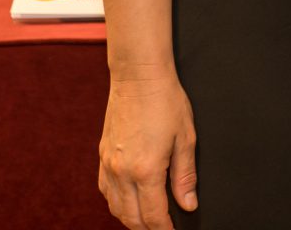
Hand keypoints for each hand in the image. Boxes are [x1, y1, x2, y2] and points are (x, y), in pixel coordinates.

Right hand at [98, 66, 196, 229]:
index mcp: (146, 170)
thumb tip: (188, 205)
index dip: (164, 229)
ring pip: (115, 207)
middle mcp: (122, 172)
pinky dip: (117, 203)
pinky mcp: (101, 156)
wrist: (138, 76)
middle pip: (131, 217)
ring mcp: (108, 165)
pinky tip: (129, 201)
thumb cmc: (166, 101)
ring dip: (130, 219)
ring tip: (148, 221)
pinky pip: (105, 191)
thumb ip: (185, 175)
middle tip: (163, 229)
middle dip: (147, 229)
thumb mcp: (185, 138)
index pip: (153, 215)